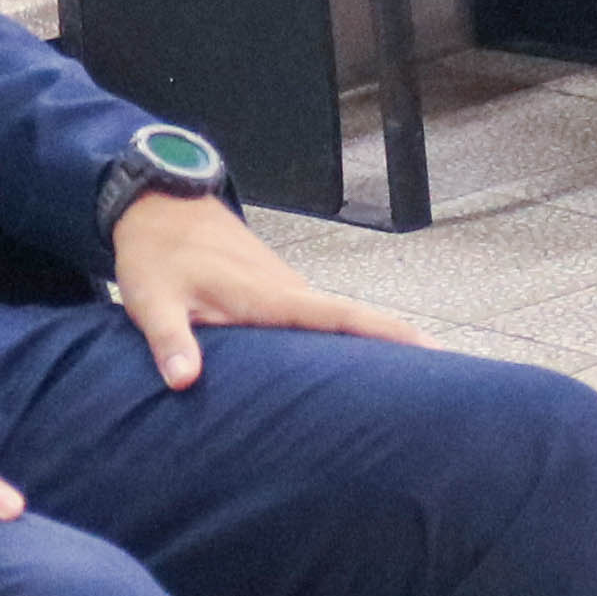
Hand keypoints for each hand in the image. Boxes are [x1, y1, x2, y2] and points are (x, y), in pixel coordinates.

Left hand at [108, 193, 424, 390]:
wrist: (159, 205)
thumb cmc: (158, 252)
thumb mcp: (153, 299)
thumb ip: (170, 341)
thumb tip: (184, 381)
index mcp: (268, 295)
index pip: (339, 316)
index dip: (385, 334)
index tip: (429, 350)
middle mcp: (287, 291)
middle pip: (353, 324)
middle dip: (397, 349)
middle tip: (443, 385)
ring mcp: (284, 290)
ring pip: (335, 324)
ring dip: (369, 348)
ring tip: (405, 391)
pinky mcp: (273, 293)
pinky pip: (313, 321)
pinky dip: (336, 340)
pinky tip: (346, 370)